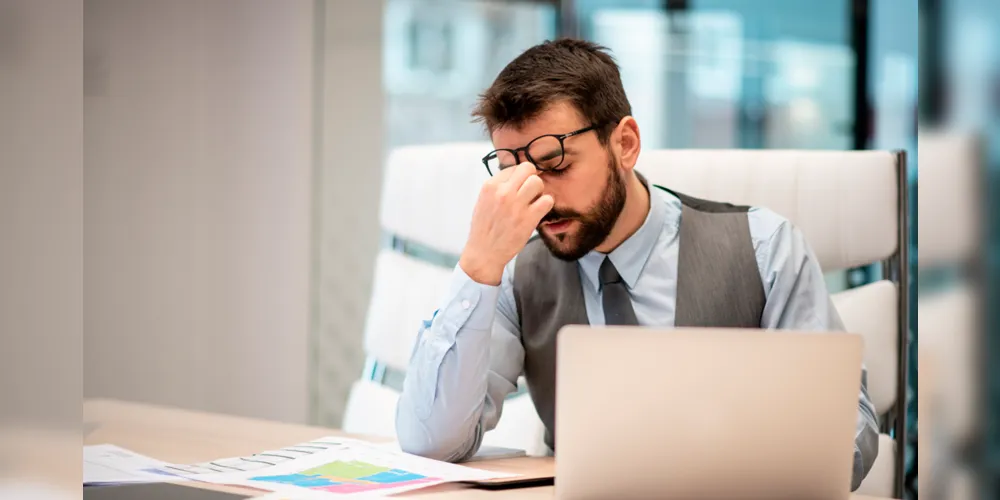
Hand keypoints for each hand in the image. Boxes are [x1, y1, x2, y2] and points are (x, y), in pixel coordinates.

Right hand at [460, 162, 553, 284]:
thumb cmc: (484, 229)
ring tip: (533, 202)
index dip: (520, 177)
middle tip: (530, 191)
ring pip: (538, 182)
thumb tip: (515, 177)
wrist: (484, 253)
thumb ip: (498, 188)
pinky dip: (546, 205)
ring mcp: (516, 205)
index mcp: (490, 186)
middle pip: (528, 169)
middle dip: (531, 178)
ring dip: (539, 191)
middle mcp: (503, 192)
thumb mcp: (483, 201)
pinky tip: (538, 212)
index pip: (513, 168)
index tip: (520, 187)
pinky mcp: (528, 218)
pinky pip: (547, 200)